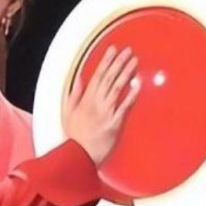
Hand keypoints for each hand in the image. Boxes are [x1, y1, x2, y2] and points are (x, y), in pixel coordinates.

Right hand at [62, 45, 139, 165]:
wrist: (80, 157)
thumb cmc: (74, 137)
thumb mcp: (67, 113)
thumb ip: (74, 94)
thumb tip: (79, 78)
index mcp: (85, 100)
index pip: (97, 75)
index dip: (106, 61)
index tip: (113, 49)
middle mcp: (97, 103)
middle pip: (110, 78)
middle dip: (119, 62)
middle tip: (129, 51)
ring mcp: (107, 112)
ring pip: (118, 88)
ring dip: (127, 73)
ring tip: (135, 61)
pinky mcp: (115, 123)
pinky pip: (125, 106)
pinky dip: (131, 95)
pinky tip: (138, 84)